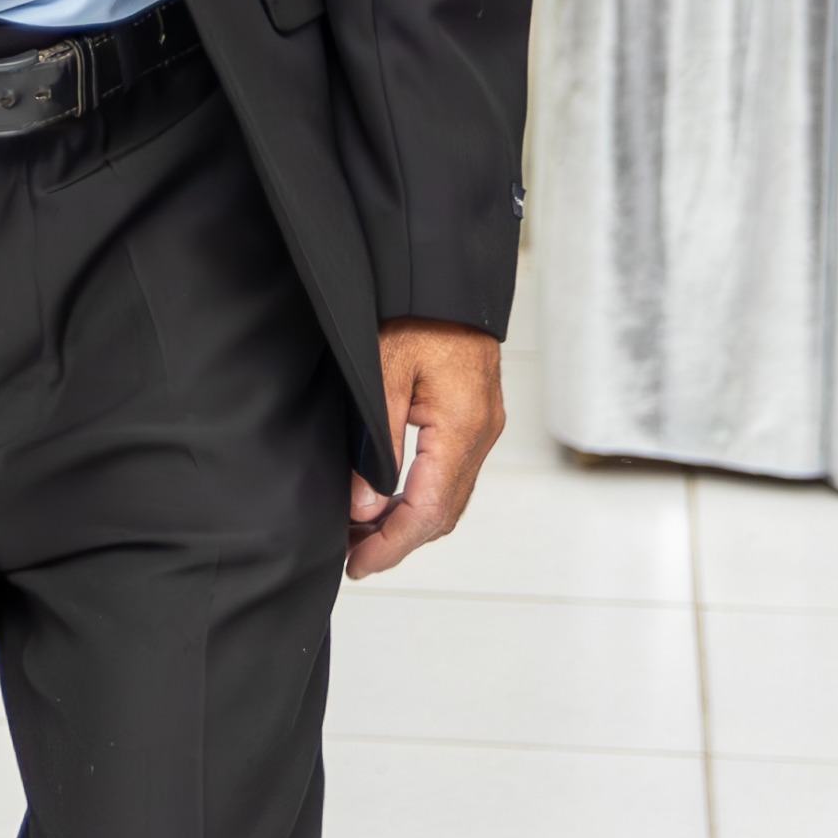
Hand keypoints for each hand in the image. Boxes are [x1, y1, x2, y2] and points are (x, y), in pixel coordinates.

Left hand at [346, 320, 502, 578]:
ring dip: (409, 521)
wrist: (446, 272)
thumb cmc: (415, 309)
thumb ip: (377, 445)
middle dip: (398, 541)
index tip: (359, 565)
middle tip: (354, 559)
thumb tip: (363, 508)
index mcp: (462, 427)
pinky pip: (451, 473)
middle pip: (443, 513)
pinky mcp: (475, 415)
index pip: (428, 511)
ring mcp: (483, 425)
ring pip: (449, 497)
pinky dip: (421, 495)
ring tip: (363, 535)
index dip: (392, 545)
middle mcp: (481, 433)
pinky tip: (389, 498)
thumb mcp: (384, 370)